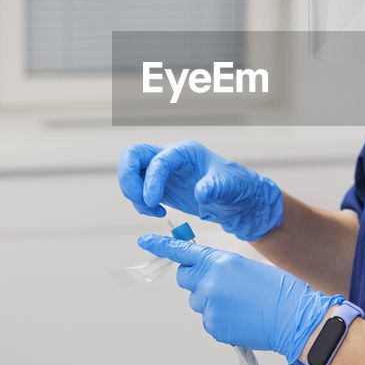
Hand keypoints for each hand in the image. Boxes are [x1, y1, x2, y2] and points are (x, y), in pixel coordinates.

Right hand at [118, 140, 283, 241]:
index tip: (153, 201)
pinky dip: (140, 203)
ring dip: (133, 194)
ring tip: (152, 210)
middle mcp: (170, 157)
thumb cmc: (235, 188)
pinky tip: (157, 213)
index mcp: (185, 152)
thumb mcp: (230, 187)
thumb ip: (216, 187)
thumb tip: (202, 192)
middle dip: (128, 178)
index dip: (151, 179)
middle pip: (133, 155)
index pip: (159, 159)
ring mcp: (162, 171)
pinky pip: (138, 190)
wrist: (236, 200)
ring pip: (131, 173)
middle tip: (140, 200)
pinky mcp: (159, 186)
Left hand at [137, 234, 342, 362]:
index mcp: (218, 261)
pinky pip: (208, 320)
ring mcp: (209, 306)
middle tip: (219, 285)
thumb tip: (206, 277)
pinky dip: (221, 319)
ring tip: (240, 304)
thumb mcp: (246, 267)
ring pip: (197, 301)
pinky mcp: (213, 326)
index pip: (183, 251)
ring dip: (211, 301)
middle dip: (195, 280)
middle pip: (185, 278)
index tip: (144, 240)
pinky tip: (241, 318)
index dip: (162, 245)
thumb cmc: (277, 290)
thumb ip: (220, 268)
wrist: (292, 317)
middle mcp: (208, 282)